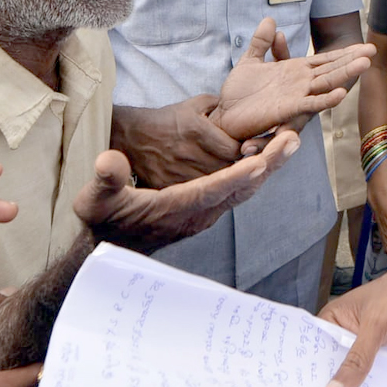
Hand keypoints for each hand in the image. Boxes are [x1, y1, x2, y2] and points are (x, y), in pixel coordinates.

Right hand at [75, 130, 301, 252]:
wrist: (106, 246)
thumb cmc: (101, 218)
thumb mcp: (94, 199)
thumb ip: (105, 179)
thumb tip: (108, 160)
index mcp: (172, 209)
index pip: (210, 191)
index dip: (235, 177)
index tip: (260, 162)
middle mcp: (194, 215)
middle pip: (239, 188)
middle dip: (268, 164)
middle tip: (292, 140)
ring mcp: (202, 216)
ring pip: (243, 190)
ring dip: (267, 166)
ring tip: (290, 142)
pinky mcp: (204, 213)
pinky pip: (237, 192)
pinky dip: (255, 174)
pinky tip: (269, 158)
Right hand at [111, 95, 240, 188]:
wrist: (130, 137)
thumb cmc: (165, 120)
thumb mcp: (193, 105)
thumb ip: (219, 105)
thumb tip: (242, 111)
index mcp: (197, 131)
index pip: (234, 150)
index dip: (242, 152)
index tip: (242, 150)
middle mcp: (188, 154)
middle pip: (227, 169)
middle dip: (235, 167)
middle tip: (234, 162)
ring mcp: (177, 173)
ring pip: (213, 184)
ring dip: (220, 180)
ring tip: (218, 172)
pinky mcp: (167, 187)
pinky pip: (194, 195)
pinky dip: (202, 192)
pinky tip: (204, 185)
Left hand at [210, 17, 374, 141]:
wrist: (226, 118)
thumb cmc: (240, 93)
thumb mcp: (251, 61)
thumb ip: (262, 42)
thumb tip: (272, 22)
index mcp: (295, 73)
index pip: (325, 61)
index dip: (343, 53)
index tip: (363, 45)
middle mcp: (301, 85)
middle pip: (332, 70)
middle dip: (352, 60)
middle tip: (373, 50)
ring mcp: (297, 98)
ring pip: (326, 84)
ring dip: (344, 74)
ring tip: (365, 64)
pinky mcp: (288, 111)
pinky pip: (309, 105)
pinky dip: (325, 99)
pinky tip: (340, 93)